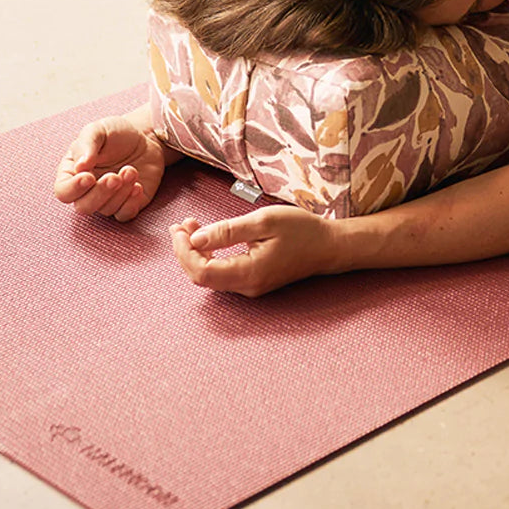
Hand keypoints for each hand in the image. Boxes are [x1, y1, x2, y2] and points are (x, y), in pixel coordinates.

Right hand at [54, 115, 167, 221]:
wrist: (145, 138)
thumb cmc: (116, 134)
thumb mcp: (98, 130)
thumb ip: (86, 145)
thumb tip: (80, 166)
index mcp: (72, 173)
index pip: (63, 192)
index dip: (73, 189)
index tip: (89, 177)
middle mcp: (87, 191)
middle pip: (84, 207)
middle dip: (100, 193)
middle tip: (114, 177)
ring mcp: (107, 199)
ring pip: (107, 210)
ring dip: (121, 192)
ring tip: (131, 170)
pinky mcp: (127, 204)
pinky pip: (125, 215)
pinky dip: (131, 203)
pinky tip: (138, 186)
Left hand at [169, 206, 338, 296]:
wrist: (329, 246)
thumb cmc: (301, 230)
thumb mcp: (264, 221)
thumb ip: (228, 231)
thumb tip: (196, 239)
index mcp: (249, 273)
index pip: (201, 272)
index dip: (183, 252)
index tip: (179, 228)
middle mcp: (247, 286)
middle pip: (201, 276)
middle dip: (185, 250)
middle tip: (181, 224)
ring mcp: (250, 286)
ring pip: (210, 275)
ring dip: (196, 252)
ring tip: (191, 226)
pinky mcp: (253, 280)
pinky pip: (222, 272)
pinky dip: (209, 255)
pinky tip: (208, 238)